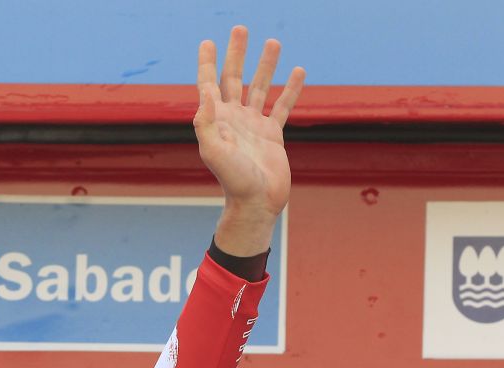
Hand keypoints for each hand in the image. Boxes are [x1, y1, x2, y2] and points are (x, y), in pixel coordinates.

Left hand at [193, 26, 305, 255]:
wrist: (256, 203)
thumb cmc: (233, 180)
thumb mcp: (214, 151)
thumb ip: (206, 123)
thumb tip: (204, 93)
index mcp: (217, 120)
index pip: (209, 85)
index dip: (207, 63)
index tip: (207, 41)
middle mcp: (233, 119)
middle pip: (234, 79)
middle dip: (236, 54)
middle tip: (240, 29)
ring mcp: (253, 126)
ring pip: (259, 88)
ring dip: (265, 65)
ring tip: (272, 42)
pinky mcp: (273, 135)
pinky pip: (282, 106)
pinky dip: (290, 90)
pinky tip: (298, 71)